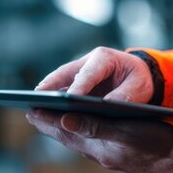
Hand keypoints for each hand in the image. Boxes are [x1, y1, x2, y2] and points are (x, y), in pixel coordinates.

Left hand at [26, 109, 172, 172]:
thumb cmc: (157, 143)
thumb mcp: (126, 131)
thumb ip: (95, 127)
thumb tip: (64, 121)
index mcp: (97, 147)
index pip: (63, 132)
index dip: (46, 120)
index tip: (29, 109)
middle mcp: (99, 153)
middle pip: (67, 137)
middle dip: (50, 123)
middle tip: (32, 111)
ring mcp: (109, 155)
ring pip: (79, 139)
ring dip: (64, 127)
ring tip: (52, 116)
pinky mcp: (120, 154)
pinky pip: (93, 141)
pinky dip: (82, 130)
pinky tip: (84, 125)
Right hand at [35, 47, 152, 102]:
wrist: (138, 74)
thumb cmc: (139, 79)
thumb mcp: (139, 87)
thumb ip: (126, 96)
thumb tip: (106, 107)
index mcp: (104, 57)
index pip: (89, 73)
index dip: (78, 86)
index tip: (69, 99)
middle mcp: (87, 62)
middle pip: (65, 74)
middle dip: (51, 86)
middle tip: (36, 99)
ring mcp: (79, 72)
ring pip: (58, 81)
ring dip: (46, 93)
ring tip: (33, 109)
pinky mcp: (75, 82)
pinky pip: (60, 90)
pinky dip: (51, 100)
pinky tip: (42, 114)